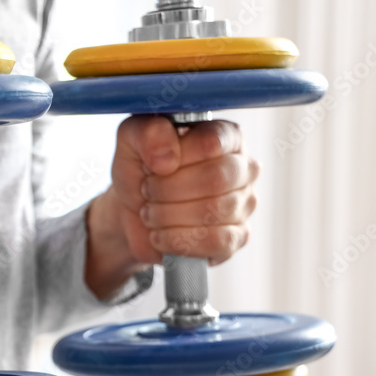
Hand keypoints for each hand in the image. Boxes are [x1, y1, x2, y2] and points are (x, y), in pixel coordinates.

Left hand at [85, 116, 258, 298]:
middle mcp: (243, 167)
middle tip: (148, 191)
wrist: (131, 213)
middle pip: (215, 179)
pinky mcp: (237, 237)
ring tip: (151, 212)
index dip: (175, 159)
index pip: (211, 143)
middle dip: (168, 189)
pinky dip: (178, 240)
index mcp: (225, 135)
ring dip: (167, 215)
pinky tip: (160, 235)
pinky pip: (216, 241)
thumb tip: (167, 158)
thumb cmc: (140, 171)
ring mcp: (244, 203)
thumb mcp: (131, 140)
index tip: (152, 166)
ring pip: (214, 211)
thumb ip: (148, 133)